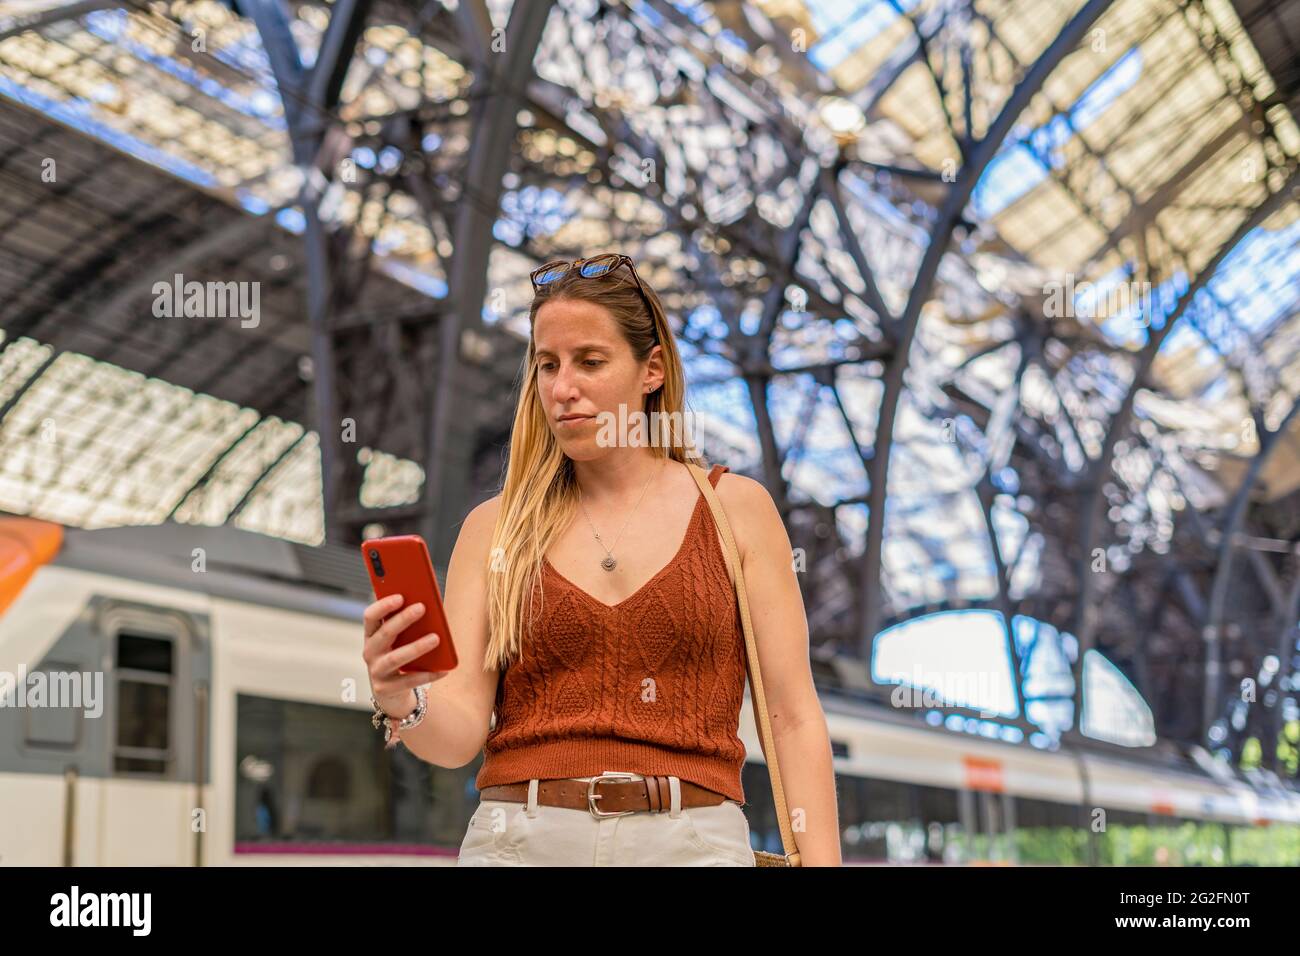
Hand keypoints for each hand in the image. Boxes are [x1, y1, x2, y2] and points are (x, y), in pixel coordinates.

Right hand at [362, 593, 449, 714]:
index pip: (370, 616)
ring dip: (416, 647)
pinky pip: (409, 681)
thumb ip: (409, 625)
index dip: (383, 605)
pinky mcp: (386, 690)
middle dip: (403, 619)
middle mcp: (370, 652)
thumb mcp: (400, 641)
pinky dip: (427, 675)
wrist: (392, 694)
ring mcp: (376, 672)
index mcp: (371, 636)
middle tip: (422, 607)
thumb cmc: (400, 656)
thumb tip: (430, 608)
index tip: (401, 596)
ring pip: (396, 658)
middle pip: (385, 633)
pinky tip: (443, 670)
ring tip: (436, 638)